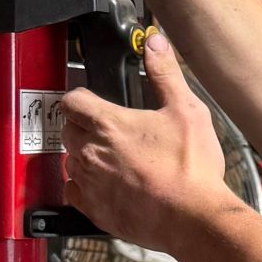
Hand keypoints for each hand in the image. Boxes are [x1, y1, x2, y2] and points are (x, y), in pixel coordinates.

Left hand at [60, 33, 247, 258]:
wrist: (193, 217)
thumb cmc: (191, 168)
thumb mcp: (186, 111)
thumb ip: (164, 74)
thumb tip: (155, 44)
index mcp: (108, 124)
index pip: (72, 100)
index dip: (80, 97)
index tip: (90, 100)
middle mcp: (91, 152)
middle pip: (68, 130)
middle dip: (83, 126)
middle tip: (107, 130)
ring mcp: (90, 183)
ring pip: (71, 161)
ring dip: (85, 156)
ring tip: (112, 159)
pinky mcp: (95, 211)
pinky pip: (74, 193)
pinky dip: (84, 187)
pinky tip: (107, 185)